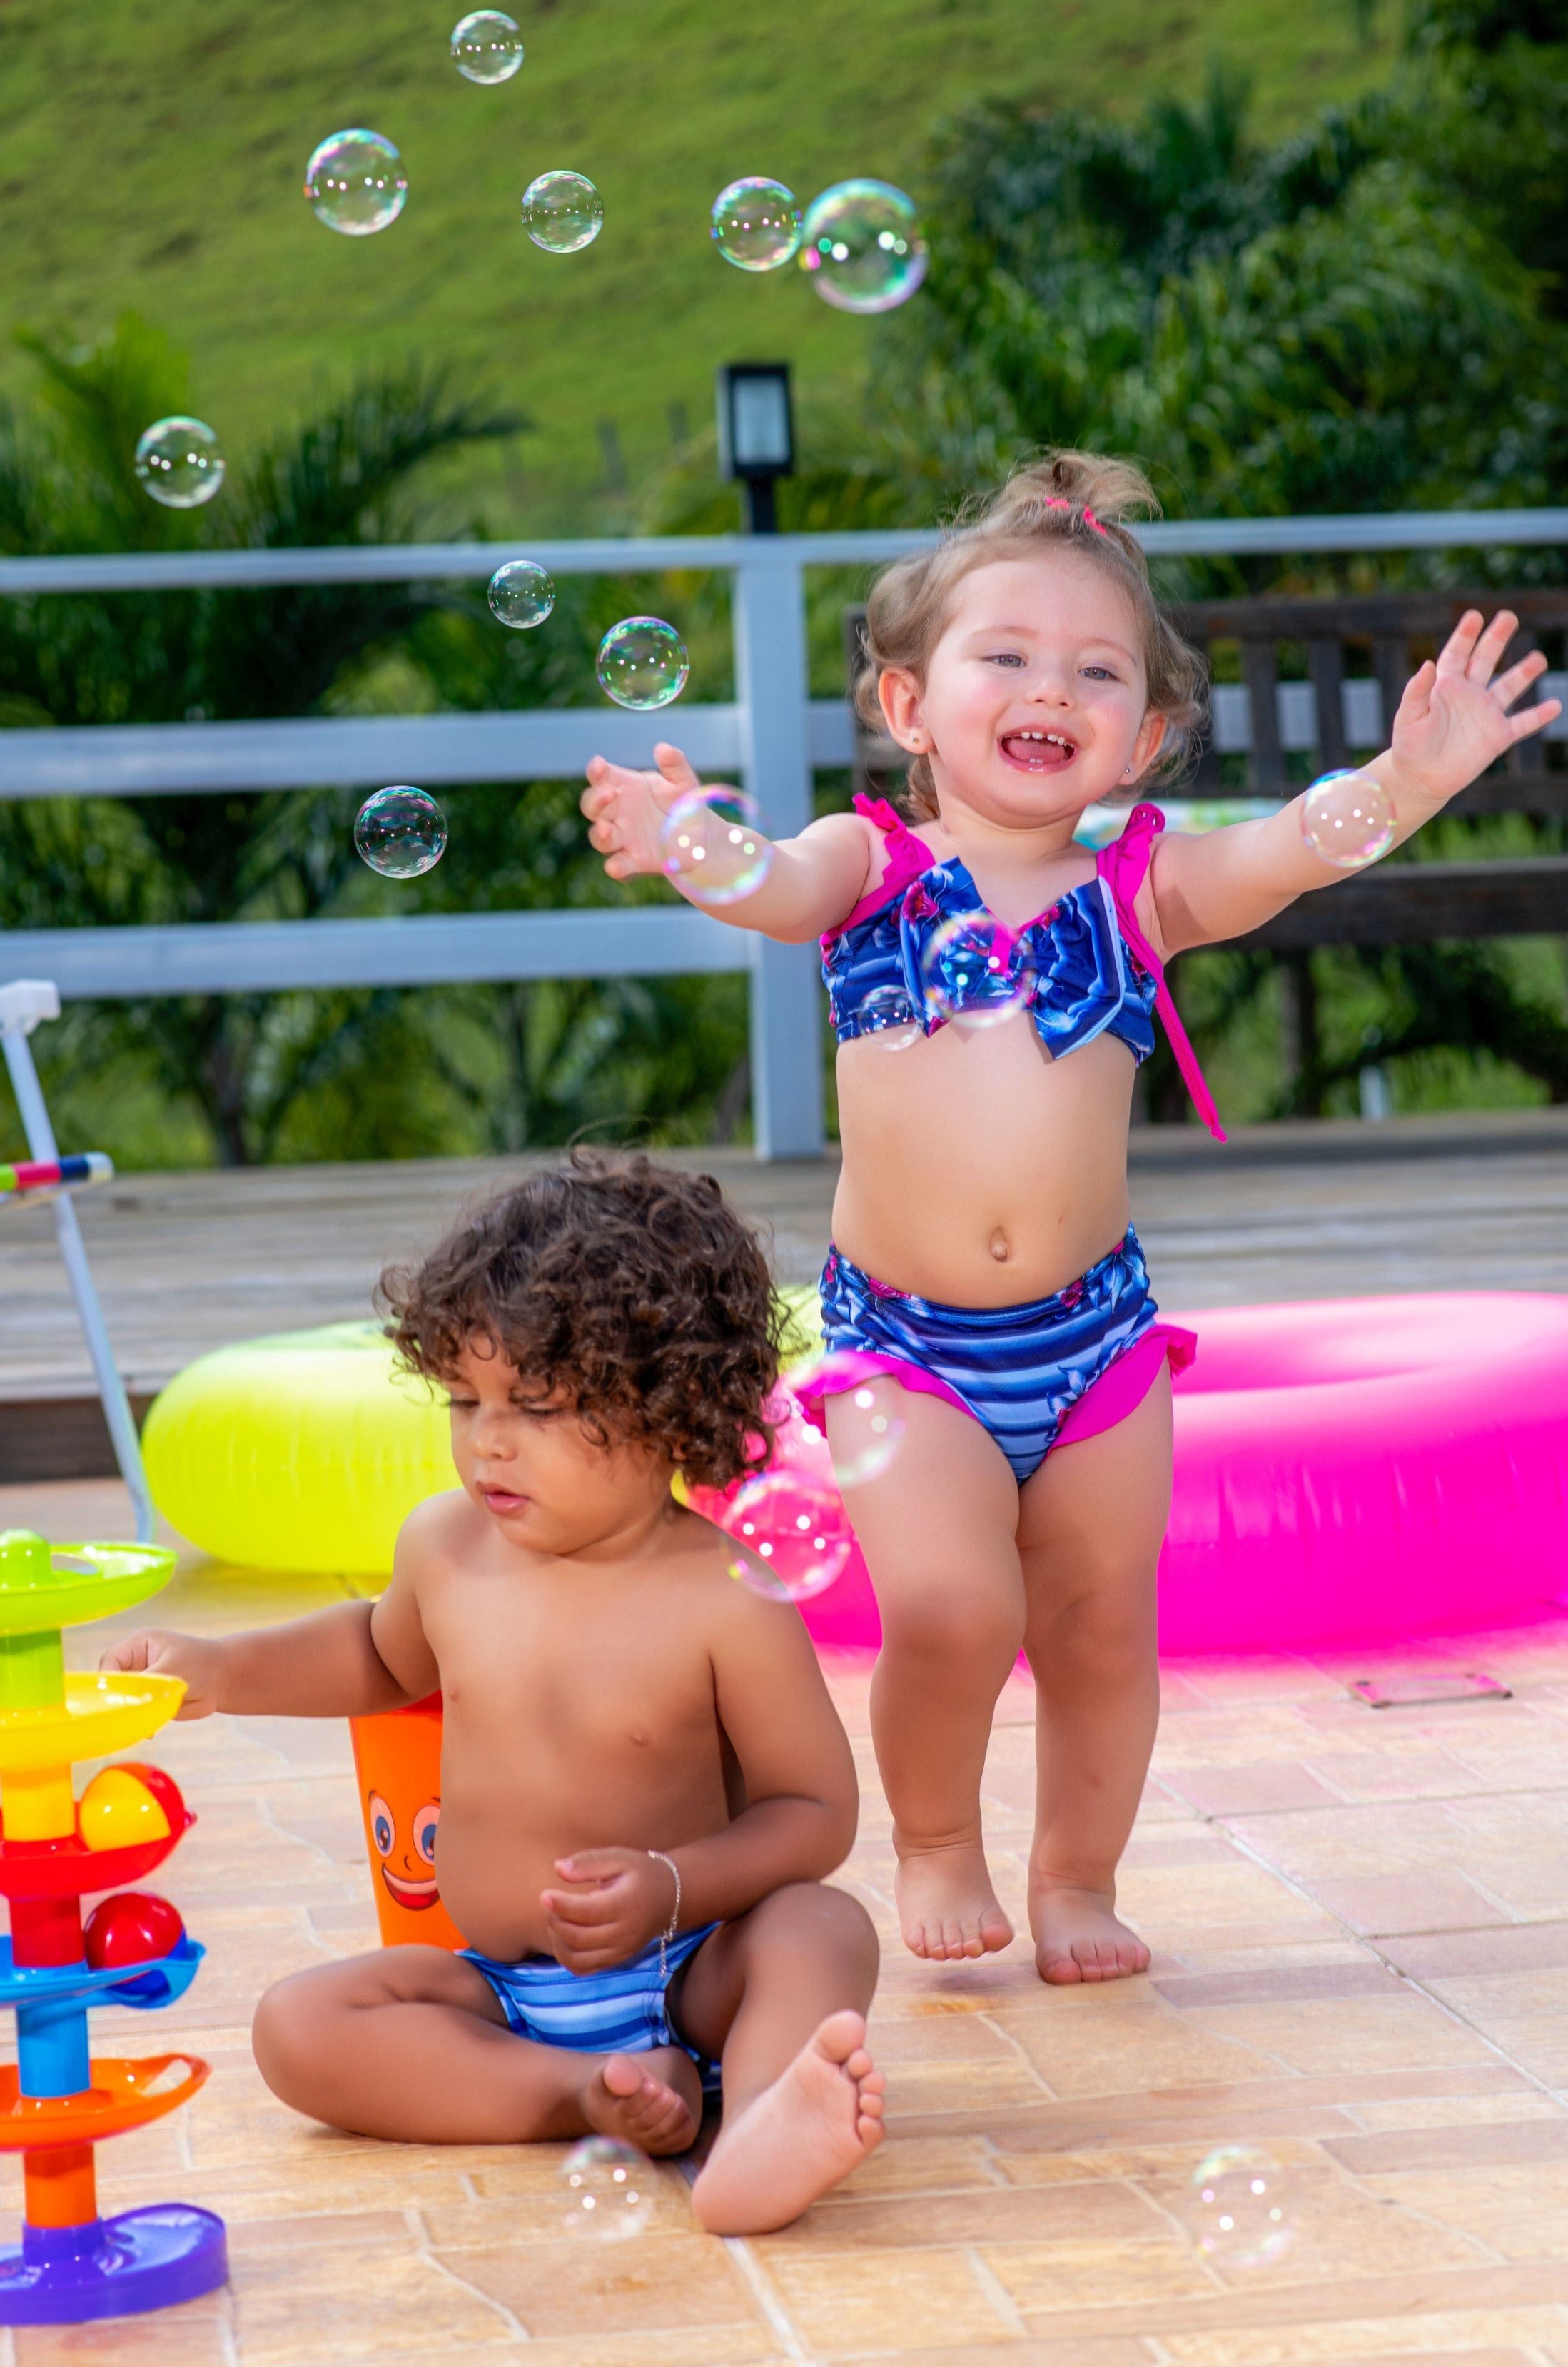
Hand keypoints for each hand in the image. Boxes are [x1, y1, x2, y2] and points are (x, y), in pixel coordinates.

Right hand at [99, 1630, 225, 1718]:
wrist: (224, 1680)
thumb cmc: (201, 1663)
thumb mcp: (173, 1668)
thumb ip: (148, 1683)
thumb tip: (127, 1701)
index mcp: (137, 1646)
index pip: (110, 1661)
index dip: (107, 1679)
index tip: (112, 1697)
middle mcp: (135, 1664)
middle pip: (111, 1683)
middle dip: (115, 1699)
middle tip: (120, 1715)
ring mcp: (140, 1685)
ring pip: (121, 1701)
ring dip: (127, 1713)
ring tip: (134, 1724)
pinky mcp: (147, 1702)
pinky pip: (134, 1715)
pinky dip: (138, 1724)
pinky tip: (147, 1731)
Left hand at [540, 1847, 679, 1973]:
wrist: (669, 1897)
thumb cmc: (640, 1873)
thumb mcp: (619, 1858)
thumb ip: (588, 1863)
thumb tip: (558, 1868)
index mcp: (626, 1905)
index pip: (587, 1912)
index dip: (561, 1906)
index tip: (544, 1895)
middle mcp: (624, 1933)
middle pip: (578, 1937)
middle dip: (555, 1921)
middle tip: (549, 1902)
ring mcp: (620, 1951)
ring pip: (576, 1958)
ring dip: (557, 1941)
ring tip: (555, 1918)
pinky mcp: (615, 1961)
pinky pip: (583, 1969)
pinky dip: (565, 1957)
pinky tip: (563, 1936)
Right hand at [580, 743, 708, 881]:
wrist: (701, 839)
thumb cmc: (685, 805)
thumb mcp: (684, 783)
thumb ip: (675, 765)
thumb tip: (663, 748)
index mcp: (625, 787)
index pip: (602, 777)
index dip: (596, 771)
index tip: (599, 766)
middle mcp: (618, 813)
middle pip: (592, 806)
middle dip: (595, 800)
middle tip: (607, 794)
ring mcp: (623, 838)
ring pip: (599, 837)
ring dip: (599, 833)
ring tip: (604, 828)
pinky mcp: (634, 861)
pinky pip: (619, 864)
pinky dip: (615, 867)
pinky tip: (614, 867)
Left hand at [1390, 609, 1560, 807]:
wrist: (1420, 779)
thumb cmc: (1409, 746)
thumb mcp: (1408, 717)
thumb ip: (1417, 691)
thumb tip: (1427, 663)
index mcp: (1446, 684)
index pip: (1457, 653)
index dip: (1465, 635)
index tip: (1474, 616)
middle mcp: (1469, 693)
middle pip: (1486, 659)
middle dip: (1497, 638)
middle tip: (1509, 617)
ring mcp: (1486, 713)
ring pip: (1509, 687)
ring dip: (1524, 672)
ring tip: (1539, 659)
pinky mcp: (1497, 736)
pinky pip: (1522, 723)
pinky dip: (1538, 716)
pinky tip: (1554, 705)